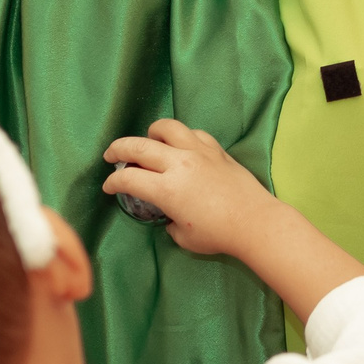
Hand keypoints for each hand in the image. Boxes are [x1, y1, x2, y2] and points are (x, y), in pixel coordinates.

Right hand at [103, 119, 292, 261]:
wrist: (254, 221)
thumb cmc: (218, 234)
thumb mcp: (184, 236)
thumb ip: (170, 221)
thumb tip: (170, 215)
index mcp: (166, 189)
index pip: (128, 179)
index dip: (113, 182)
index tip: (109, 186)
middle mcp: (178, 164)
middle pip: (138, 146)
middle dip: (118, 149)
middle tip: (111, 155)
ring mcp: (198, 152)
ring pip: (166, 127)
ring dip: (151, 132)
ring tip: (149, 142)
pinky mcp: (216, 149)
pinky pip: (192, 133)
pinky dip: (181, 137)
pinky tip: (182, 147)